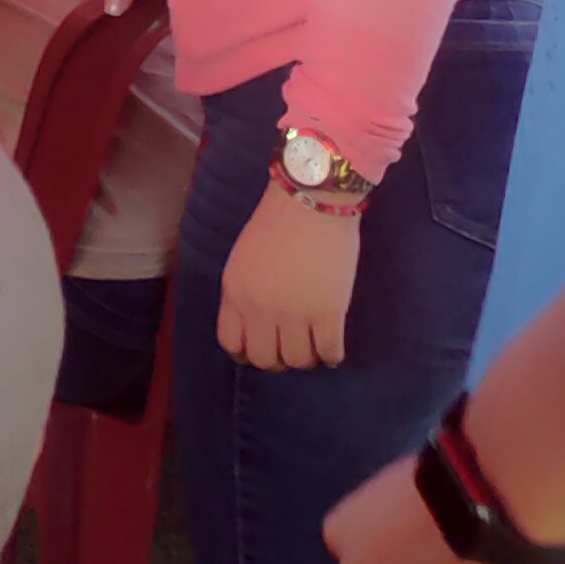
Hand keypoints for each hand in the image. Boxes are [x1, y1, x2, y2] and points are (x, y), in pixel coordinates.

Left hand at [218, 183, 360, 369]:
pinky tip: (333, 351)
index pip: (231, 342)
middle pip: (264, 359)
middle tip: (290, 350)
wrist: (310, 202)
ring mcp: (294, 313)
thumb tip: (254, 321)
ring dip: (307, 359)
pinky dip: (332, 357)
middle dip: (277, 361)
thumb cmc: (277, 222)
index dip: (246, 354)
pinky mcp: (328, 312)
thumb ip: (244, 290)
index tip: (259, 352)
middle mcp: (259, 308)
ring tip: (313, 348)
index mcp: (235, 292)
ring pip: (298, 360)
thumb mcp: (243, 258)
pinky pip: (329, 352)